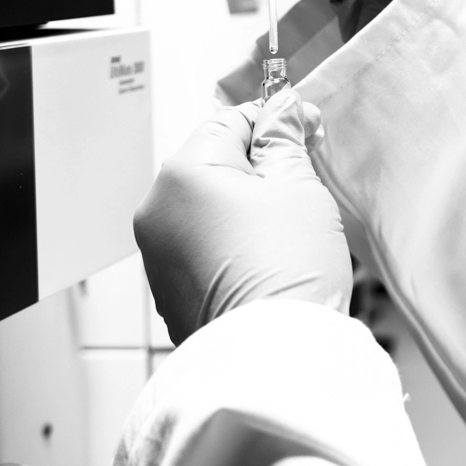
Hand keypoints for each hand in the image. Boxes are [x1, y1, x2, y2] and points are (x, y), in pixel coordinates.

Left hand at [134, 89, 354, 344]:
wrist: (274, 354)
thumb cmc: (286, 272)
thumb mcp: (299, 185)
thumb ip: (285, 139)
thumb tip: (283, 112)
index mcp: (183, 173)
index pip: (232, 120)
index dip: (276, 121)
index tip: (308, 129)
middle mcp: (157, 209)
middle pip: (215, 163)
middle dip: (259, 168)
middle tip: (303, 186)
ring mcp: (157, 252)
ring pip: (208, 205)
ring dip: (244, 207)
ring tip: (285, 233)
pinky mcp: (168, 288)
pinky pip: (201, 244)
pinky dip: (230, 243)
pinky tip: (265, 261)